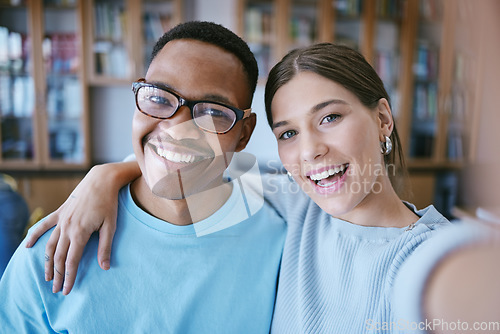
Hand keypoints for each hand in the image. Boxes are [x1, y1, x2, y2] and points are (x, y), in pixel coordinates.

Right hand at [25, 164, 123, 294]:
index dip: (69, 277)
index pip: (72, 261)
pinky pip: (44, 225)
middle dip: (58, 275)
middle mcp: (67, 228)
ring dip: (47, 262)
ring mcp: (61, 219)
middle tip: (57, 289)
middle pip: (58, 257)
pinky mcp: (60, 212)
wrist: (101, 180)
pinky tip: (28, 246)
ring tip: (48, 277)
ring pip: (50, 245)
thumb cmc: (109, 203)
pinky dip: (34, 236)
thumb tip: (105, 267)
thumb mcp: (111, 226)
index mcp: (80, 233)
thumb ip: (105, 247)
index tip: (67, 290)